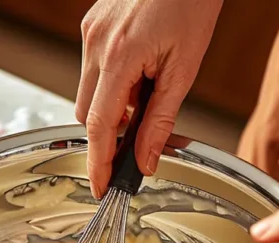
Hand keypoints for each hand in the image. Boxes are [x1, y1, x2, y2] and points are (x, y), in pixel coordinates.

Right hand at [76, 0, 221, 197]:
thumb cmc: (192, 0)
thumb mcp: (184, 67)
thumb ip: (161, 119)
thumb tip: (146, 160)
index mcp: (119, 56)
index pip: (98, 126)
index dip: (98, 164)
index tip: (101, 188)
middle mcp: (96, 43)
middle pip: (86, 113)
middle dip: (109, 132)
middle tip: (140, 135)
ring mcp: (90, 32)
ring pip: (88, 92)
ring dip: (113, 105)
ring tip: (149, 85)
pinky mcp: (91, 24)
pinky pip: (93, 68)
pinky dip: (113, 82)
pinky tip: (140, 67)